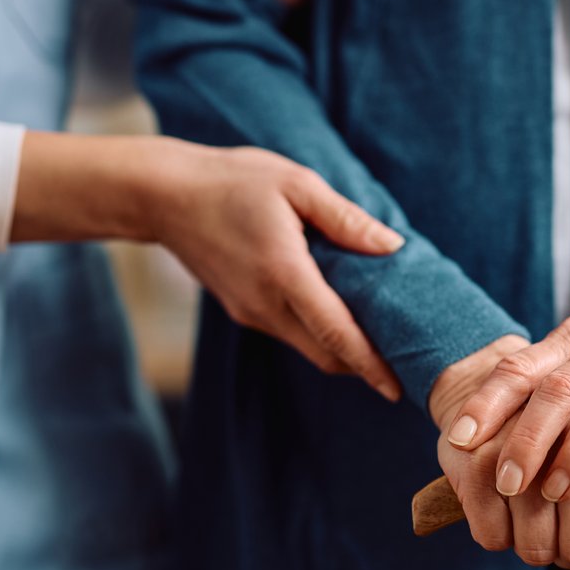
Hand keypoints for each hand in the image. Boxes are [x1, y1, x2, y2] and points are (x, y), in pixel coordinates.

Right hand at [147, 141, 402, 400]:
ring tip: (381, 337)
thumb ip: (345, 219)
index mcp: (284, 274)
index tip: (397, 388)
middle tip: (405, 364)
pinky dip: (320, 333)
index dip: (370, 364)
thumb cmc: (232, 181)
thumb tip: (392, 246)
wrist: (164, 197)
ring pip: (308, 346)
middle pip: (326, 354)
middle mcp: (266, 305)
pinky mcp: (242, 310)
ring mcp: (251, 313)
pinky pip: (290, 332)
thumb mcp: (295, 184)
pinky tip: (340, 313)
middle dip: (365, 366)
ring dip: (343, 349)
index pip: (336, 333)